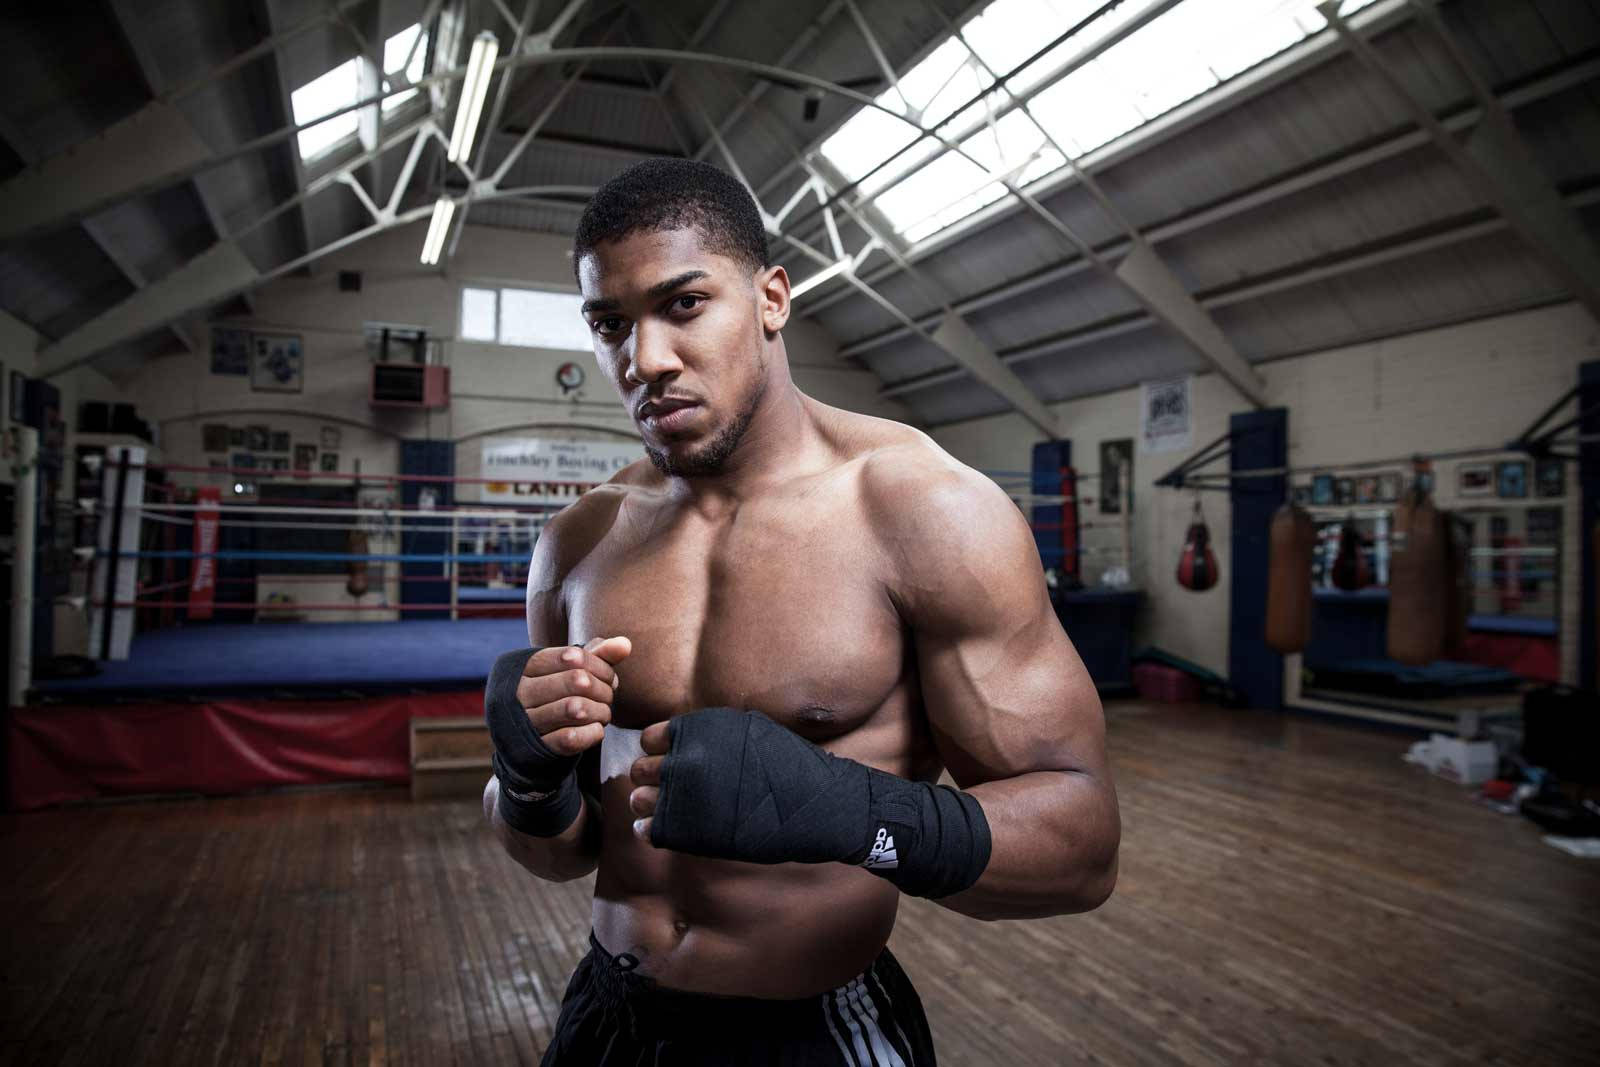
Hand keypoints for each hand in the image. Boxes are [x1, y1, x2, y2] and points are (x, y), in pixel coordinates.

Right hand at [512, 636, 630, 757]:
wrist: (525, 740)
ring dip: (601, 712)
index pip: (574, 657)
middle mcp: (522, 692)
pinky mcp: (537, 748)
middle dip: (604, 690)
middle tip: (608, 698)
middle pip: (578, 680)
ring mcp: (527, 721)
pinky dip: (592, 733)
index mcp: (527, 666)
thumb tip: (625, 644)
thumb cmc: (556, 695)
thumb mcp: (571, 670)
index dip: (602, 667)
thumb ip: (598, 654)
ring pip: (576, 708)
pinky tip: (596, 730)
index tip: (609, 679)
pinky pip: (571, 739)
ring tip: (603, 714)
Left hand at [623, 708, 990, 898]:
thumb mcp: (753, 732)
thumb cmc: (793, 769)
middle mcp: (688, 756)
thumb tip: (683, 740)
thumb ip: (714, 735)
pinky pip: (648, 829)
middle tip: (673, 794)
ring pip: (638, 798)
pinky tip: (676, 833)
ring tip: (672, 814)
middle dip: (652, 780)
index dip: (661, 753)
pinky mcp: (689, 830)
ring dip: (649, 806)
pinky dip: (655, 832)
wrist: (823, 807)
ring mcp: (686, 793)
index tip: (677, 766)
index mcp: (703, 727)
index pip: (651, 736)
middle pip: (640, 767)